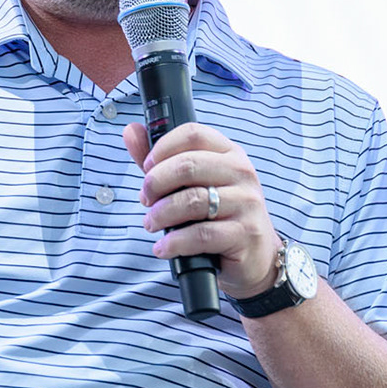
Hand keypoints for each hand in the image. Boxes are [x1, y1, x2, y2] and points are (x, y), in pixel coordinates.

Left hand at [123, 121, 280, 298]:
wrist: (255, 256)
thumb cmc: (218, 215)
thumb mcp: (192, 184)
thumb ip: (160, 160)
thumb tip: (131, 131)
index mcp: (230, 153)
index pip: (193, 134)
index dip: (162, 148)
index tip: (147, 167)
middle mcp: (242, 173)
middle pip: (188, 165)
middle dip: (156, 183)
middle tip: (145, 199)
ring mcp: (247, 203)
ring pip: (192, 201)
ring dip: (161, 214)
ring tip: (151, 223)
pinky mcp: (246, 233)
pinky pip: (201, 234)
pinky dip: (174, 242)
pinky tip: (163, 247)